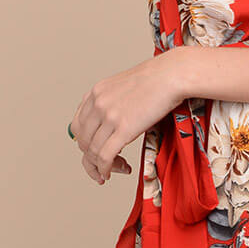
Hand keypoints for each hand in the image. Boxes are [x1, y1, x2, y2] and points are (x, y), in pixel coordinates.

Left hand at [68, 50, 184, 184]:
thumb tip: (111, 123)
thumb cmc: (156, 80)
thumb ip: (112, 102)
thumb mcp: (124, 86)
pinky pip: (105, 156)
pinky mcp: (124, 128)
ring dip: (100, 167)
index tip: (94, 152)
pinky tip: (110, 173)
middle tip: (105, 166)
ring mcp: (109, 116)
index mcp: (96, 93)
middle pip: (82, 141)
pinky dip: (105, 169)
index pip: (77, 126)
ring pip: (92, 151)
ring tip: (116, 169)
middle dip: (91, 158)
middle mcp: (98, 103)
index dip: (84, 143)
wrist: (172, 74)